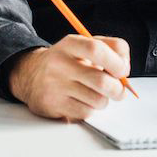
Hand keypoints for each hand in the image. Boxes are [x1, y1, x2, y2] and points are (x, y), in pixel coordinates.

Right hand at [7, 35, 130, 121]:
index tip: (123, 71)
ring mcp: (54, 86)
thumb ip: (111, 49)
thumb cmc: (68, 60)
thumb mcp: (85, 44)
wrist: (31, 74)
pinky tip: (81, 100)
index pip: (96, 49)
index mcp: (70, 44)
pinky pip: (85, 113)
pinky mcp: (52, 105)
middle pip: (101, 81)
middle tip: (117, 89)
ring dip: (103, 100)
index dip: (116, 62)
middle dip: (118, 89)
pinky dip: (90, 109)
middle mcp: (59, 64)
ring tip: (94, 93)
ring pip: (97, 100)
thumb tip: (125, 69)